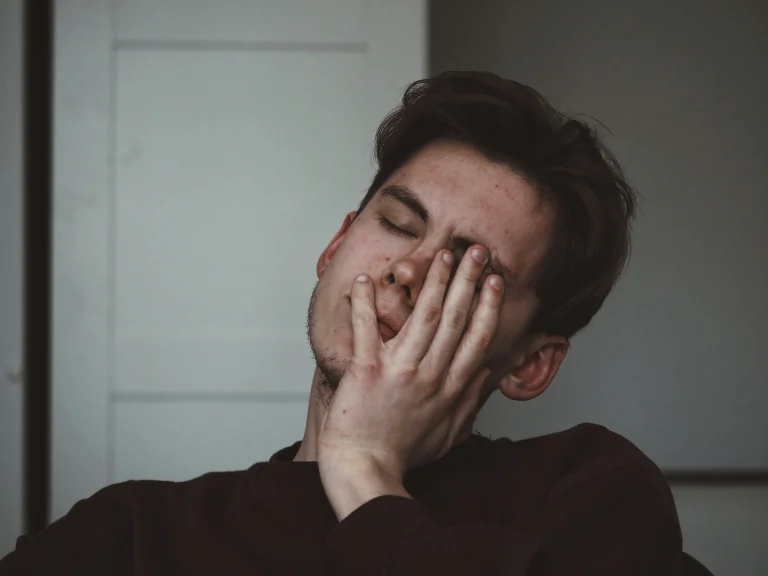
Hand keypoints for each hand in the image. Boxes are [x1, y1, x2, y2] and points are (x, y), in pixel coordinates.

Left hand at [317, 245, 502, 517]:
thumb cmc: (402, 455)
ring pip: (423, 316)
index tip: (495, 281)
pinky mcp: (367, 371)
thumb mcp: (448, 434)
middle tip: (476, 251)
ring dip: (434, 281)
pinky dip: (363, 304)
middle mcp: (431, 374)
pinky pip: (366, 330)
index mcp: (450, 388)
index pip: (477, 338)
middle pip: (456, 318)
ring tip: (442, 254)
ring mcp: (400, 371)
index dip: (488, 306)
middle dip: (468, 280)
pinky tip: (364, 280)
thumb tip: (487, 375)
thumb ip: (469, 402)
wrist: (366, 471)